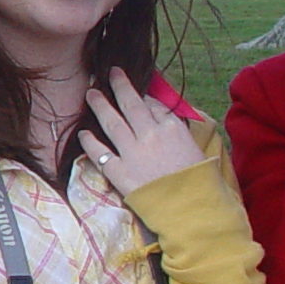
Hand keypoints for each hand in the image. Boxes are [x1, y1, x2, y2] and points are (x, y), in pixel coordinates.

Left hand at [75, 68, 203, 196]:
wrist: (192, 210)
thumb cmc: (201, 183)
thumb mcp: (197, 148)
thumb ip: (178, 131)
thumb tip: (164, 118)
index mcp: (172, 128)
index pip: (154, 106)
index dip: (143, 98)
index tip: (137, 94)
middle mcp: (150, 135)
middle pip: (131, 104)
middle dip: (119, 86)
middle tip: (109, 73)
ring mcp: (132, 153)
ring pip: (111, 122)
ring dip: (99, 106)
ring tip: (90, 93)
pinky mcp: (119, 172)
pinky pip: (100, 153)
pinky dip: (90, 142)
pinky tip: (83, 134)